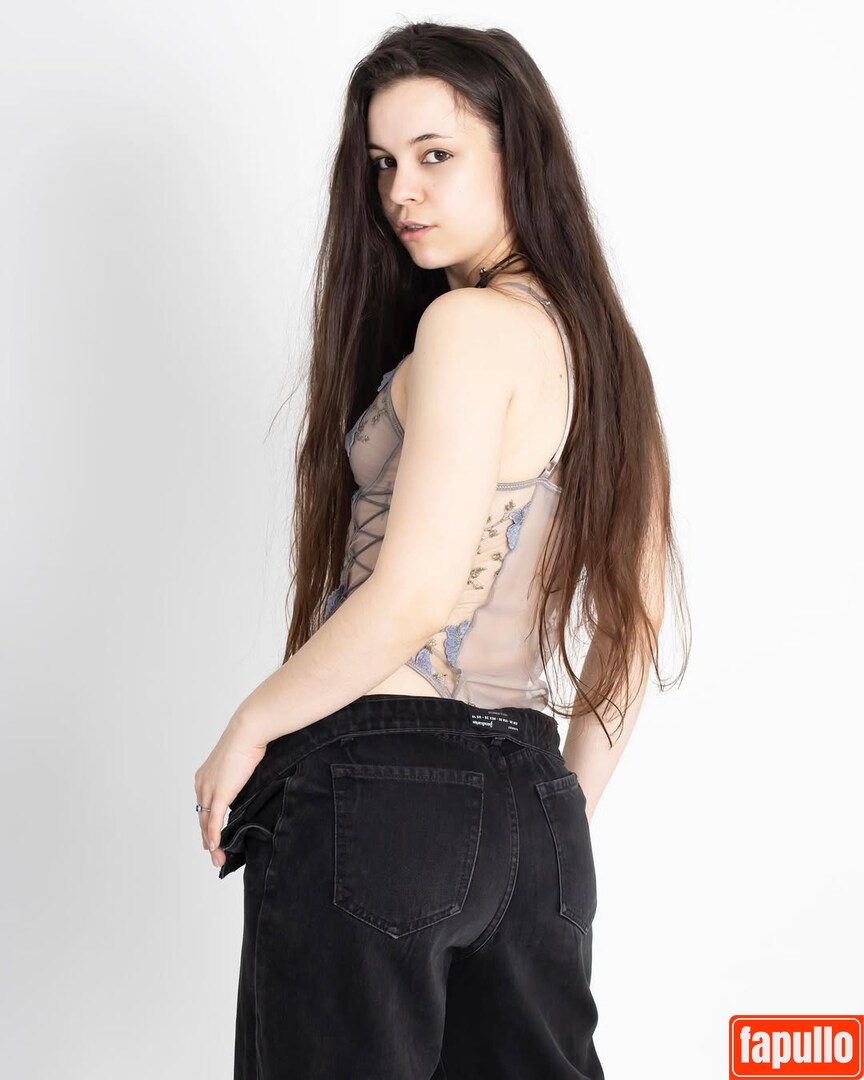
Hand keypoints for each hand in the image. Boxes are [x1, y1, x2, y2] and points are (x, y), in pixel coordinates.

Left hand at [194, 712, 266, 869]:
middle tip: (215, 856)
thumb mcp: (239, 764)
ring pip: (205, 823)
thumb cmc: (248, 741)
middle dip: (207, 840)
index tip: (211, 840)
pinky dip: (214, 836)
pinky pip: (213, 820)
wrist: (248, 731)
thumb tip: (244, 787)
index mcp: (204, 777)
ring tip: (218, 859)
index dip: (206, 826)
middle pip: (201, 819)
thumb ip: (236, 780)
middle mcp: (201, 784)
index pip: (203, 807)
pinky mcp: (219, 793)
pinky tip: (216, 848)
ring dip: (212, 843)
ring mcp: (208, 789)